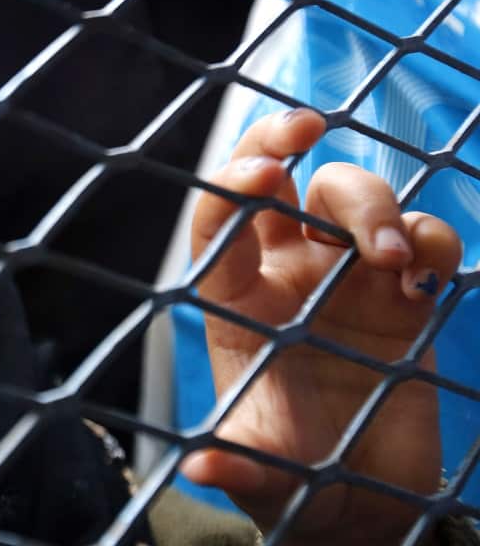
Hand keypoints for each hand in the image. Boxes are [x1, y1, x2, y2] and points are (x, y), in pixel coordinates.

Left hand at [185, 109, 460, 545]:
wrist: (358, 506)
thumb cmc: (291, 478)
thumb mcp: (262, 476)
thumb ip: (239, 466)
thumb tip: (200, 474)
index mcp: (237, 303)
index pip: (219, 226)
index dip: (232, 188)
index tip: (262, 171)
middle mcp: (287, 276)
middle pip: (281, 182)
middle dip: (284, 138)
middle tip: (308, 127)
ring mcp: (347, 280)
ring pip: (352, 196)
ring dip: (373, 207)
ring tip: (391, 260)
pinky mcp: (406, 298)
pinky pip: (422, 240)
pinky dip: (430, 241)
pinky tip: (425, 280)